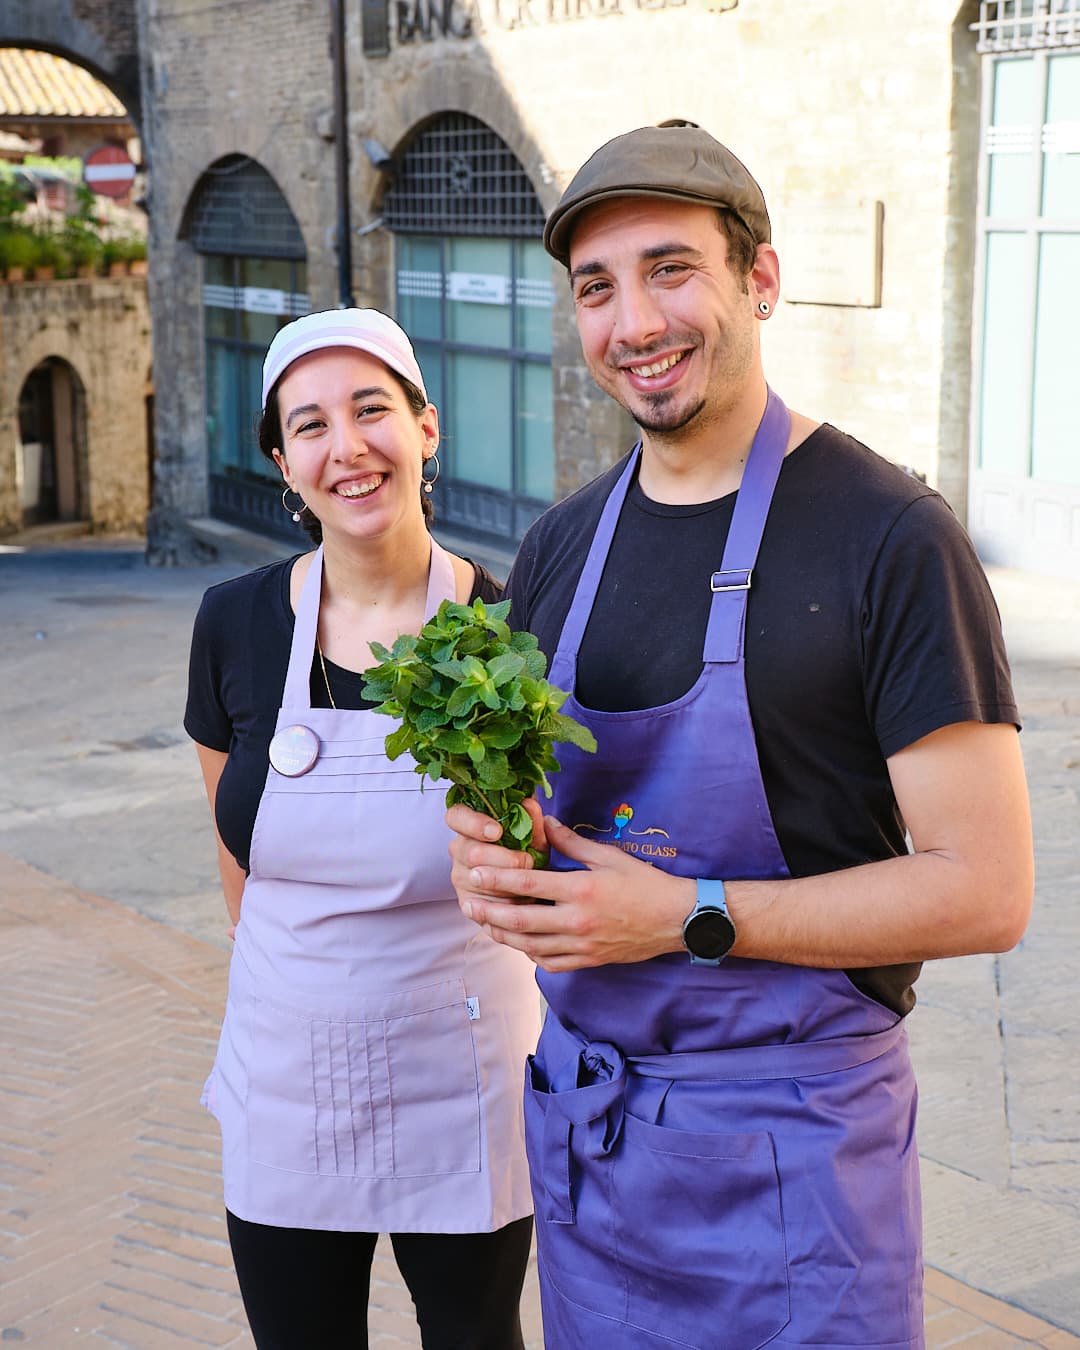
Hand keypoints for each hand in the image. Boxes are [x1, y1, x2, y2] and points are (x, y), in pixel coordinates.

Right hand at [446, 798, 546, 910]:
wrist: (534, 889)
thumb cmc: (531, 855)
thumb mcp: (535, 837)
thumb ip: (532, 821)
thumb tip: (528, 803)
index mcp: (470, 825)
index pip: (456, 816)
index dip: (474, 823)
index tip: (498, 831)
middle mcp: (460, 849)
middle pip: (472, 852)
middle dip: (506, 859)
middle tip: (527, 861)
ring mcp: (460, 877)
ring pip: (479, 880)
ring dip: (510, 882)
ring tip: (528, 881)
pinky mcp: (466, 902)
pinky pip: (484, 905)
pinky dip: (508, 902)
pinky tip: (520, 899)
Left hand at [449, 812, 694, 971]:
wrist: (677, 920)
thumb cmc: (645, 883)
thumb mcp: (609, 857)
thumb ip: (572, 844)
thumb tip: (546, 824)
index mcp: (581, 891)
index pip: (528, 885)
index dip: (497, 880)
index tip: (475, 873)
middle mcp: (577, 921)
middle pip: (521, 921)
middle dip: (489, 912)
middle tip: (468, 902)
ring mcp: (582, 945)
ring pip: (530, 946)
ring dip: (502, 935)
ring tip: (484, 923)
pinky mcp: (588, 960)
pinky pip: (550, 962)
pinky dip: (529, 953)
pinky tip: (518, 943)